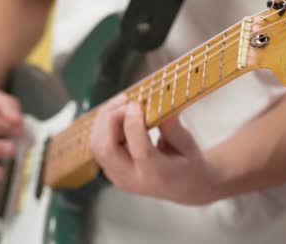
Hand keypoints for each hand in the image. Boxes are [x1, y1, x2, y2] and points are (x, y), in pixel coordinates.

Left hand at [89, 94, 218, 204]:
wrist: (183, 186)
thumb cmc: (188, 163)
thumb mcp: (188, 144)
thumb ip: (172, 126)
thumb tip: (159, 103)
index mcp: (158, 174)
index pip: (140, 150)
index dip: (134, 123)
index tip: (137, 103)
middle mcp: (133, 179)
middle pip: (107, 149)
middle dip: (110, 119)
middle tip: (125, 100)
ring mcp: (118, 178)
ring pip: (97, 147)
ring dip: (103, 120)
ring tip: (119, 103)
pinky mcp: (111, 171)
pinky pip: (98, 147)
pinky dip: (102, 127)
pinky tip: (116, 113)